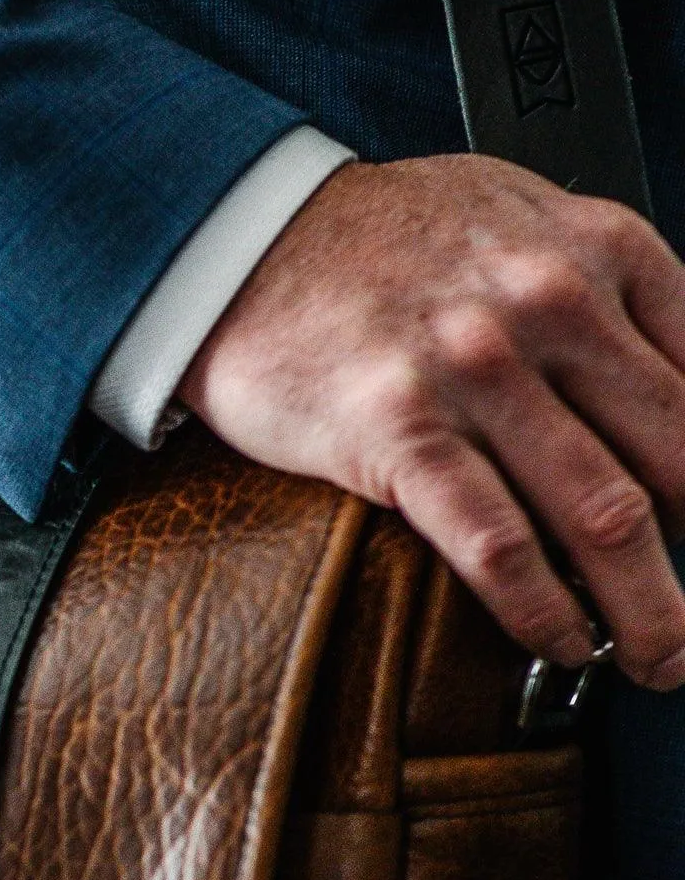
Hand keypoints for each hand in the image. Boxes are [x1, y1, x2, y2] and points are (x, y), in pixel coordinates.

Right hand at [179, 155, 684, 689]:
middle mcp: (551, 305)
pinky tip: (561, 641)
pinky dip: (542, 608)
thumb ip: (599, 290)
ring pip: (603, 515)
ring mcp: (475, 371)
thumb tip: (663, 385)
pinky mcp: (397, 431)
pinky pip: (496, 542)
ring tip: (654, 657)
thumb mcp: (521, 223)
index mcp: (600, 251)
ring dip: (645, 608)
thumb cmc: (369, 242)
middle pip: (677, 461)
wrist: (238, 240)